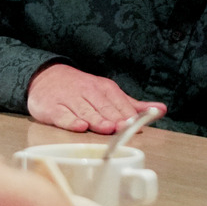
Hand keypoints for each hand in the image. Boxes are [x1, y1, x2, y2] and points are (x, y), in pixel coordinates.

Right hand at [26, 64, 167, 134]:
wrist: (45, 77)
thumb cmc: (81, 89)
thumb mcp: (107, 93)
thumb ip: (133, 105)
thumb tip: (162, 109)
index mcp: (104, 89)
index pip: (120, 104)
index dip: (129, 116)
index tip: (139, 125)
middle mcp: (88, 93)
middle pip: (104, 108)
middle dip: (115, 118)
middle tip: (125, 127)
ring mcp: (69, 100)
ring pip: (86, 112)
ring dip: (97, 120)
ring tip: (107, 128)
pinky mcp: (52, 109)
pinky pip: (62, 116)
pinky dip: (71, 121)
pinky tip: (80, 126)